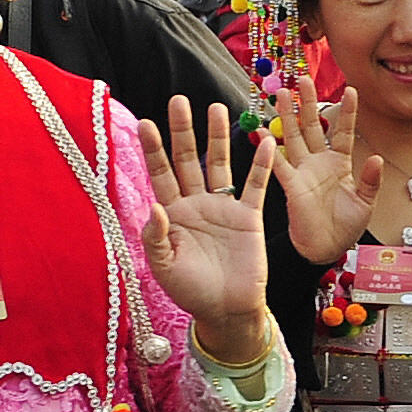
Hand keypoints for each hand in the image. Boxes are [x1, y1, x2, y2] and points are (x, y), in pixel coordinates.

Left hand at [137, 94, 279, 355]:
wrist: (227, 310)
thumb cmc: (191, 292)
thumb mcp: (164, 267)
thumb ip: (155, 237)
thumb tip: (154, 207)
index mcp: (172, 214)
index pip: (160, 174)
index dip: (153, 150)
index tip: (147, 123)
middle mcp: (196, 204)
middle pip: (187, 160)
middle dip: (183, 131)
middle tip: (179, 100)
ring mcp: (223, 208)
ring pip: (219, 165)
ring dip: (217, 137)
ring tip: (216, 107)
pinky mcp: (249, 217)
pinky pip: (255, 186)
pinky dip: (260, 165)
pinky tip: (265, 142)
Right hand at [262, 78, 380, 266]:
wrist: (326, 249)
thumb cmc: (346, 227)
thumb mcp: (366, 203)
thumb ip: (371, 181)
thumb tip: (376, 158)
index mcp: (340, 163)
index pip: (344, 132)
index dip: (347, 112)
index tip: (351, 89)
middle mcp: (319, 162)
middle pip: (313, 126)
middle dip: (308, 103)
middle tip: (302, 78)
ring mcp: (303, 171)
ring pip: (294, 137)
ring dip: (287, 116)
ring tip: (281, 92)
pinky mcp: (291, 185)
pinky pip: (279, 163)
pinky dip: (270, 148)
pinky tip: (262, 130)